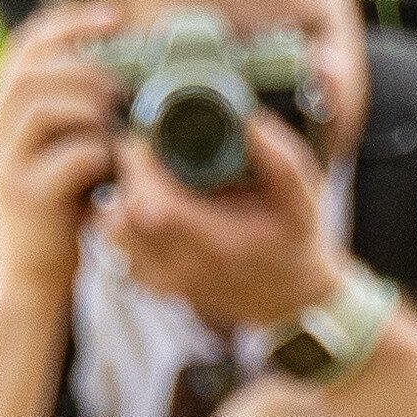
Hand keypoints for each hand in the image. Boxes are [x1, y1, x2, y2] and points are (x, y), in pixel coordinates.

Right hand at [0, 1, 131, 298]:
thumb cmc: (57, 212)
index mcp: (2, 113)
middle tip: (119, 89)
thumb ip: (77, 113)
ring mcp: (5, 165)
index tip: (116, 16)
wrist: (27, 280)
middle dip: (84, 68)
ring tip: (116, 125)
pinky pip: (72, 156)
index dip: (70, 23)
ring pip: (44, 106)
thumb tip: (126, 74)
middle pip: (31, 71)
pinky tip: (115, 167)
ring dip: (91, 106)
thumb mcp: (61, 151)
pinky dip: (103, 153)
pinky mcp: (26, 197)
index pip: (25, 46)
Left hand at [94, 88, 345, 337]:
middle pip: (124, 216)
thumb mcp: (302, 195)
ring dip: (123, 196)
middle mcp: (184, 267)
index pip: (152, 206)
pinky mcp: (156, 283)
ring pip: (114, 233)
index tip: (153, 137)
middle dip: (131, 174)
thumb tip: (245, 117)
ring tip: (152, 177)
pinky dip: (122, 221)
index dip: (141, 164)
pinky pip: (118, 249)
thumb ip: (279, 157)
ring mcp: (166, 280)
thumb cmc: (295, 240)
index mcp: (217, 244)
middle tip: (153, 152)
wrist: (290, 299)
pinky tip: (148, 203)